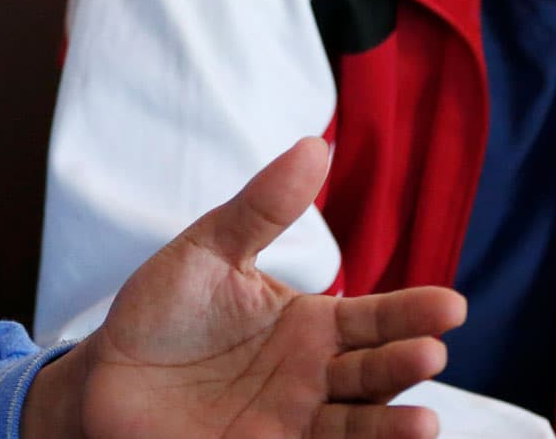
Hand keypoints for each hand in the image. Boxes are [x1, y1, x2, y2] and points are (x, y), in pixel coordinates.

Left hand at [25, 138, 465, 438]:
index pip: (375, 318)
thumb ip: (261, 208)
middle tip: (431, 351)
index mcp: (312, 324)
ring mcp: (292, 421)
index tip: (450, 306)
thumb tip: (314, 145)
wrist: (105, 376)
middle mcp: (313, 376)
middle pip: (374, 371)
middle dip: (405, 363)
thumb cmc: (162, 311)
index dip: (413, 312)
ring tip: (424, 422)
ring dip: (390, 425)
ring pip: (355, 424)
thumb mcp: (209, 250)